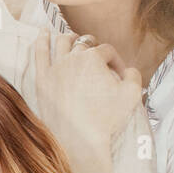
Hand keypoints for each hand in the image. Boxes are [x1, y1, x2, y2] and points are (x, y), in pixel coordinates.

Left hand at [33, 31, 142, 172]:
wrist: (80, 140)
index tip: (119, 74)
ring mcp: (55, 68)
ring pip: (61, 42)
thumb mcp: (133, 95)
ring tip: (73, 39)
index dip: (116, 61)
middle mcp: (73, 58)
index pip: (108, 51)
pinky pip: (39, 53)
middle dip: (94, 50)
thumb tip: (128, 70)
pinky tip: (43, 33)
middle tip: (97, 59)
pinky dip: (42, 40)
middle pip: (84, 45)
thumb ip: (134, 75)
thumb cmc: (107, 118)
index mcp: (94, 58)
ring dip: (70, 38)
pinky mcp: (42, 79)